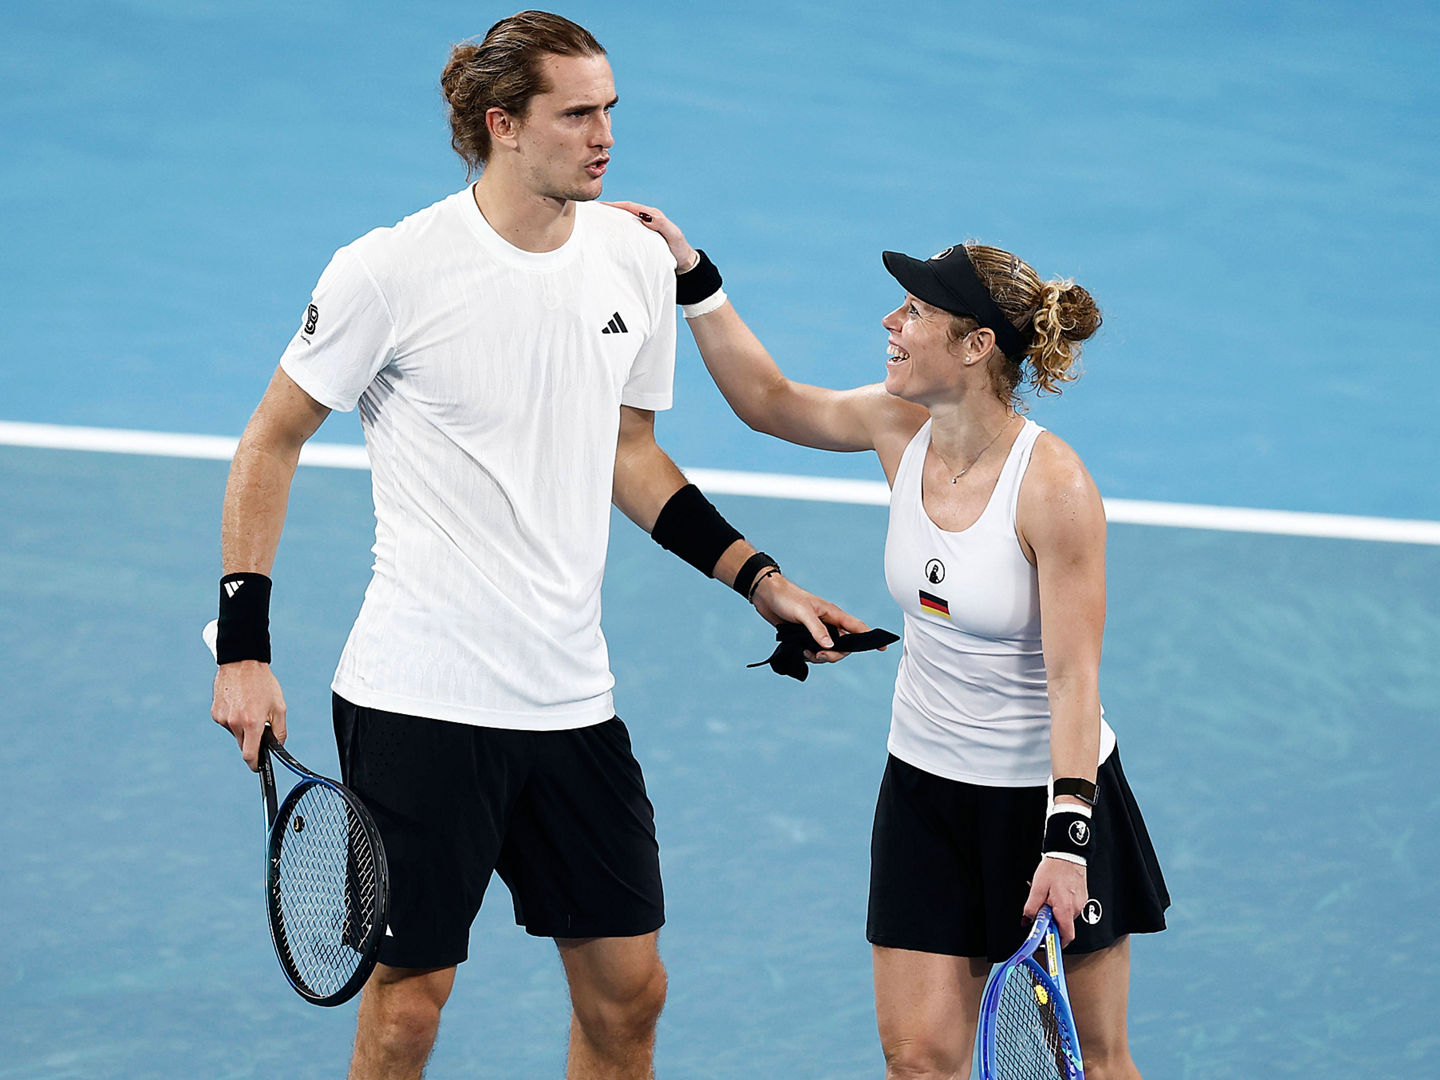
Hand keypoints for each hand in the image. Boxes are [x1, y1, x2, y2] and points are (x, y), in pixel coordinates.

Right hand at [211, 661, 286, 770]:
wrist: (242, 663)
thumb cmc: (263, 684)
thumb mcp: (279, 707)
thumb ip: (280, 731)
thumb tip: (278, 746)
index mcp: (252, 723)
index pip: (249, 755)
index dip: (254, 764)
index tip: (257, 766)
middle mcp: (235, 723)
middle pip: (243, 744)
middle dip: (252, 740)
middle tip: (259, 724)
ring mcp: (223, 718)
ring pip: (235, 733)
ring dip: (243, 727)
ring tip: (249, 707)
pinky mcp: (215, 713)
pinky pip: (227, 723)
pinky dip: (234, 719)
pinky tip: (239, 703)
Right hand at [603, 200, 698, 272]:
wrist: (684, 262)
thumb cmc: (679, 249)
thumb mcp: (673, 235)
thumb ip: (662, 224)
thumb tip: (645, 217)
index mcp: (653, 215)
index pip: (630, 207)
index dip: (615, 205)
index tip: (600, 205)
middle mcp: (647, 219)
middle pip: (625, 210)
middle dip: (609, 209)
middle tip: (593, 210)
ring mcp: (644, 228)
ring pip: (625, 220)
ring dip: (612, 218)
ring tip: (597, 220)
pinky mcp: (642, 237)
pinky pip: (627, 229)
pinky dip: (617, 229)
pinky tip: (609, 233)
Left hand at [750, 573, 873, 663]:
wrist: (766, 595)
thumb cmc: (786, 598)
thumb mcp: (803, 613)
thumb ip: (817, 629)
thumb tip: (830, 646)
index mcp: (832, 613)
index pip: (856, 626)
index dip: (869, 637)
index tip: (882, 647)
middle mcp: (827, 623)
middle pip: (843, 645)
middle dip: (834, 655)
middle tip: (820, 655)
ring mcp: (816, 630)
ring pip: (829, 650)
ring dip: (821, 657)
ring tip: (807, 653)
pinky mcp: (805, 636)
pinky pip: (815, 652)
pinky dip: (811, 656)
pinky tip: (801, 652)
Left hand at [1023, 856, 1088, 946]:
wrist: (1068, 853)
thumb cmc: (1054, 868)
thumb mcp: (1037, 888)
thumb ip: (1032, 907)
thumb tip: (1028, 920)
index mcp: (1065, 909)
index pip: (1066, 936)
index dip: (1057, 942)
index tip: (1047, 942)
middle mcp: (1076, 908)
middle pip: (1063, 926)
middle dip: (1051, 921)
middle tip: (1041, 910)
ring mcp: (1080, 903)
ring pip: (1066, 916)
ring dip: (1055, 911)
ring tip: (1047, 896)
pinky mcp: (1082, 898)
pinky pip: (1070, 907)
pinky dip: (1061, 905)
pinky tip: (1055, 892)